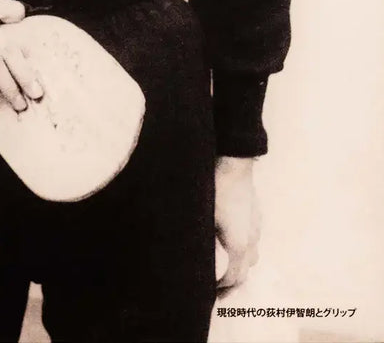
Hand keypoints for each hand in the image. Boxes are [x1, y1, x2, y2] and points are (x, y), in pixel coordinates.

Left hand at [214, 155, 260, 290]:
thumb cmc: (214, 189)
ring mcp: (256, 227)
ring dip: (238, 267)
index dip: (221, 289)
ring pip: (251, 257)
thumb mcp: (203, 217)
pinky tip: (230, 243)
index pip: (233, 278)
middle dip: (231, 284)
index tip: (208, 292)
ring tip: (223, 269)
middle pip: (244, 272)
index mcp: (238, 244)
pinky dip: (243, 250)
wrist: (234, 162)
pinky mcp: (256, 215)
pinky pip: (252, 241)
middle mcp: (251, 239)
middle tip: (216, 290)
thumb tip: (198, 262)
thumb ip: (203, 242)